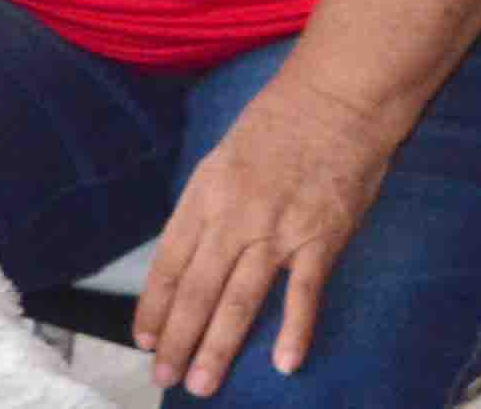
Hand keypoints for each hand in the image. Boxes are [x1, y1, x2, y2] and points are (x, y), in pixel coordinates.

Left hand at [137, 70, 400, 395]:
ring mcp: (277, 230)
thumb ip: (208, 207)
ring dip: (218, 347)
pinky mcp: (320, 239)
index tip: (143, 340)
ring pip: (239, 300)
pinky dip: (294, 330)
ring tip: (202, 384)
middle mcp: (233, 216)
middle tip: (164, 379)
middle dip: (177, 340)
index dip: (154, 306)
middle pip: (197, 290)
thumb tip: (191, 256)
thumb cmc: (278, 123)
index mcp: (205, 193)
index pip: (170, 262)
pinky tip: (283, 364)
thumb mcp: (223, 157)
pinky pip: (302, 293)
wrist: (336, 99)